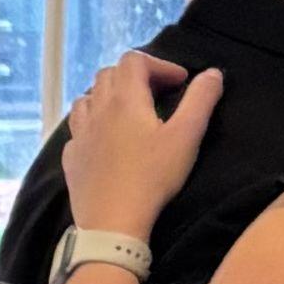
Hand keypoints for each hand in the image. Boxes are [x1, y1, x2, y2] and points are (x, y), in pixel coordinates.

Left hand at [61, 53, 223, 242]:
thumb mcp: (187, 135)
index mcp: (123, 99)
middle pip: (108, 74)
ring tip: (130, 113)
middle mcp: (96, 111)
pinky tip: (107, 140)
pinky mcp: (71, 158)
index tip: (179, 83)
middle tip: (158, 95)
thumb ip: (201, 99)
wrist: (112, 222)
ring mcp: (79, 135)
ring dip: (109, 96)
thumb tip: (213, 74)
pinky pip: (78, 128)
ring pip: (87, 98)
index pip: (133, 60)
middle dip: (135, 76)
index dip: (159, 64)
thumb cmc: (152, 177)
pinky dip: (93, 123)